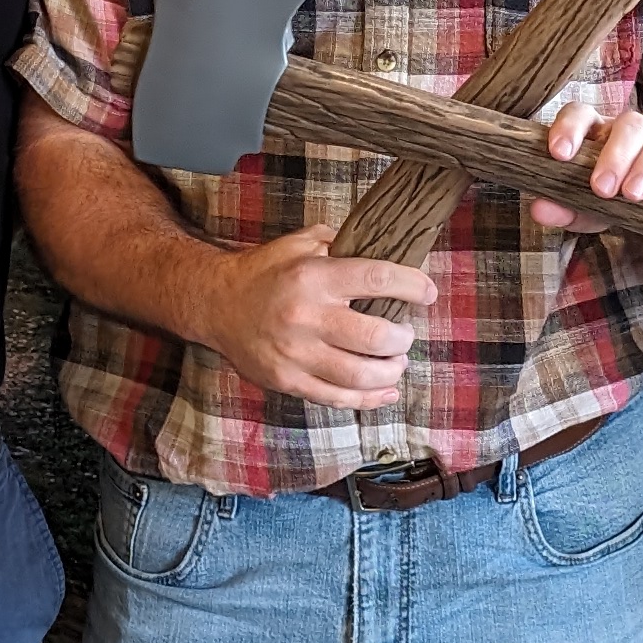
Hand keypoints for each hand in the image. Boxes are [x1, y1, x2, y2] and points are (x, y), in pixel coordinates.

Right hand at [198, 223, 438, 408]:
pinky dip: (369, 399)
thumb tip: (385, 249)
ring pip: (360, 374)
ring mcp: (296, 354)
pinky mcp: (288, 381)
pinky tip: (385, 391)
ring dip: (391, 370)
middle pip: (375, 336)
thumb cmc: (265, 272)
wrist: (215, 304)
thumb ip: (341, 243)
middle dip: (402, 338)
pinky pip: (337, 398)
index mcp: (314, 276)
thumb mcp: (300, 243)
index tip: (427, 292)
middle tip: (405, 334)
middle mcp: (306, 316)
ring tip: (397, 361)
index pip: (377, 278)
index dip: (411, 286)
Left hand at [528, 93, 642, 229]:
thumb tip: (539, 208)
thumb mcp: (577, 207)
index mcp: (593, 131)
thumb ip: (560, 206)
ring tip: (633, 194)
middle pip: (627, 124)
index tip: (559, 154)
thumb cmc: (598, 201)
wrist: (635, 213)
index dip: (570, 128)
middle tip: (602, 188)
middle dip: (615, 155)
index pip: (580, 113)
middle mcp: (624, 130)